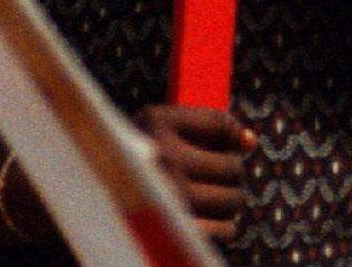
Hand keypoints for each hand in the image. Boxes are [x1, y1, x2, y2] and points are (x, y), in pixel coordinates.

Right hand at [135, 105, 255, 244]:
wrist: (100, 201)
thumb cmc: (141, 159)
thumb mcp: (162, 129)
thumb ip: (208, 126)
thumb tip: (251, 141)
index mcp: (158, 123)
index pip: (220, 122)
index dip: (231, 136)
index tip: (227, 145)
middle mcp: (165, 156)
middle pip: (231, 166)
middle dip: (230, 173)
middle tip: (215, 178)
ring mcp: (171, 195)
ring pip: (231, 199)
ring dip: (227, 201)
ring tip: (210, 199)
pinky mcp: (178, 229)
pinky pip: (225, 229)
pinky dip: (222, 226)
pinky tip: (207, 219)